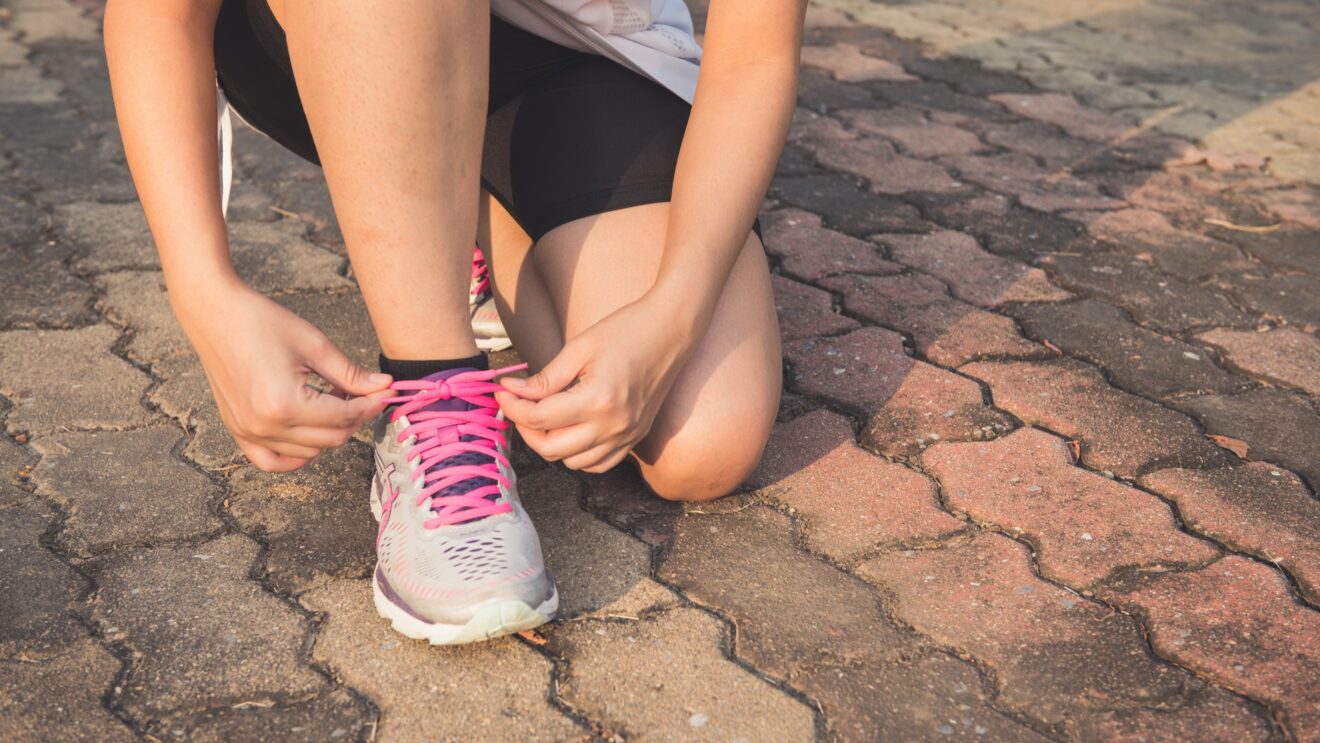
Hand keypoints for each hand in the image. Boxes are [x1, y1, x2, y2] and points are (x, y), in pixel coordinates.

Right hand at [174, 278, 395, 471]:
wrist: (215, 314)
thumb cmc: (262, 322)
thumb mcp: (314, 345)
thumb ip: (351, 374)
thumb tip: (384, 387)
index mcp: (285, 404)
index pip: (344, 417)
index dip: (371, 405)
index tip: (386, 392)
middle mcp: (265, 426)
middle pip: (331, 439)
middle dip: (355, 418)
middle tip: (363, 393)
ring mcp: (248, 433)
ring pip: (309, 452)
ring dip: (329, 432)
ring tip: (331, 400)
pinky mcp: (237, 431)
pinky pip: (272, 461)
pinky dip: (296, 454)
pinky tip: (309, 432)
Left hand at [496, 293, 697, 472]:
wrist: (671, 331)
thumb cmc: (625, 331)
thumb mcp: (579, 349)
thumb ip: (545, 378)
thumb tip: (512, 391)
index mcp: (597, 400)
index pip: (539, 418)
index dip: (513, 406)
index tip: (503, 391)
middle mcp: (613, 426)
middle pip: (551, 448)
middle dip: (526, 428)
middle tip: (518, 405)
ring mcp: (627, 436)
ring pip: (572, 463)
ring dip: (551, 444)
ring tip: (544, 416)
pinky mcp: (635, 438)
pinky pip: (598, 464)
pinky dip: (578, 455)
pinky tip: (570, 431)